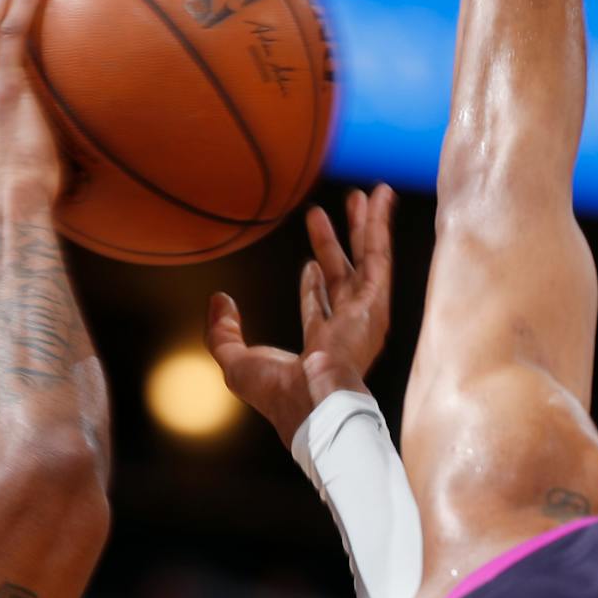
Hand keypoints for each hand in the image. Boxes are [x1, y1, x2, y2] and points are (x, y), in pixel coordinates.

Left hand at [207, 184, 395, 444]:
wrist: (311, 401)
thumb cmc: (277, 393)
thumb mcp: (235, 362)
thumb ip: (222, 332)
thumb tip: (218, 301)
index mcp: (320, 346)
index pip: (319, 308)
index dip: (315, 285)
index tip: (309, 262)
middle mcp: (345, 329)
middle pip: (345, 277)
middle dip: (342, 245)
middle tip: (340, 220)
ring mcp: (363, 316)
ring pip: (366, 261)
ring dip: (366, 227)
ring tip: (365, 196)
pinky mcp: (374, 303)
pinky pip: (378, 256)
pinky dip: (379, 226)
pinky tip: (379, 201)